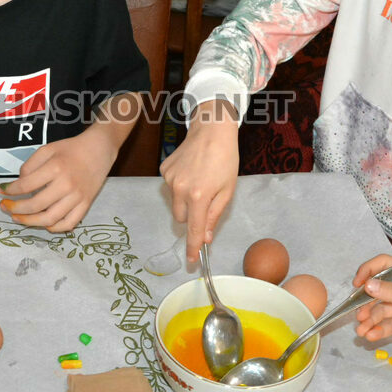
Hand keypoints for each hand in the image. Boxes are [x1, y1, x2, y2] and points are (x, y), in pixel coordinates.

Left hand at [0, 129, 113, 231]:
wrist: (99, 150)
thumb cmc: (70, 149)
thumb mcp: (47, 149)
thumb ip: (30, 165)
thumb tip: (19, 184)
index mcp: (55, 168)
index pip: (26, 185)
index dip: (10, 190)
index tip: (2, 191)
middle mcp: (66, 185)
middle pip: (35, 205)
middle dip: (15, 208)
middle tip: (5, 207)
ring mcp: (77, 197)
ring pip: (50, 219)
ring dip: (29, 221)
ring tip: (18, 218)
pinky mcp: (86, 205)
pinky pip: (69, 224)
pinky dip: (54, 228)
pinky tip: (43, 224)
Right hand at [159, 100, 239, 261]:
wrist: (211, 130)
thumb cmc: (225, 160)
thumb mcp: (227, 190)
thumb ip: (214, 215)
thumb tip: (204, 236)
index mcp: (198, 196)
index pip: (193, 229)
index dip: (192, 247)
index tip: (191, 261)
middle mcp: (180, 189)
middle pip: (181, 218)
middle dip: (192, 216)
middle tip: (206, 201)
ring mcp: (169, 179)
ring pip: (175, 203)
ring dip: (186, 200)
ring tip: (200, 180)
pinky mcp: (164, 170)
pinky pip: (171, 187)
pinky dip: (180, 186)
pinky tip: (191, 171)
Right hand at [352, 255, 391, 364]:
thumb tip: (367, 285)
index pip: (386, 265)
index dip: (369, 271)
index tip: (357, 284)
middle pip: (379, 291)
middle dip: (366, 303)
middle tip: (357, 315)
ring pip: (381, 311)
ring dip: (370, 320)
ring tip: (362, 332)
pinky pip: (387, 325)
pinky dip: (377, 330)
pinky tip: (371, 336)